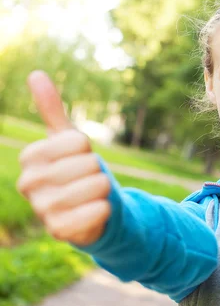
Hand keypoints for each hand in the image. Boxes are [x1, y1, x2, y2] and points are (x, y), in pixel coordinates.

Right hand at [16, 71, 110, 245]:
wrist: (87, 211)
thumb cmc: (76, 171)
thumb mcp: (66, 141)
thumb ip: (52, 110)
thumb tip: (36, 74)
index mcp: (30, 157)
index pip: (78, 141)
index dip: (87, 149)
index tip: (77, 158)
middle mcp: (29, 183)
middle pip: (89, 163)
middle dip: (98, 171)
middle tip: (86, 180)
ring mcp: (42, 209)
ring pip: (97, 185)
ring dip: (103, 190)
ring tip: (91, 195)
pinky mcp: (59, 231)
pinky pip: (97, 211)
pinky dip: (104, 210)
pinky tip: (95, 212)